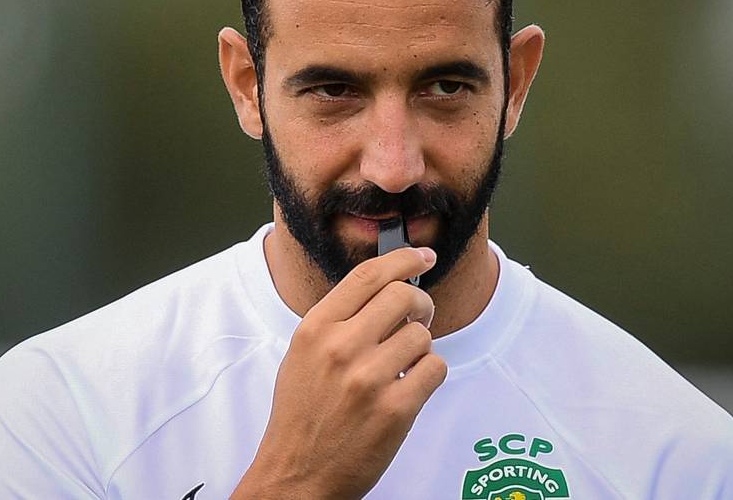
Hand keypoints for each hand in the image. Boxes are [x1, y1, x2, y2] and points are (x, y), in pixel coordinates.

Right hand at [232, 247, 445, 498]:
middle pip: (403, 296)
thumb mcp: (302, 356)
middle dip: (420, 304)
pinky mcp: (395, 408)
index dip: (403, 259)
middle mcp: (341, 347)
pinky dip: (430, 375)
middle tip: (419, 318)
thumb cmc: (302, 416)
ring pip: (423, 335)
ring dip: (421, 349)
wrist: (296, 476)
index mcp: (315, 329)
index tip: (423, 256)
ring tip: (402, 368)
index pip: (368, 275)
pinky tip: (410, 388)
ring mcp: (369, 378)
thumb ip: (338, 321)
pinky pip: (436, 368)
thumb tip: (386, 288)